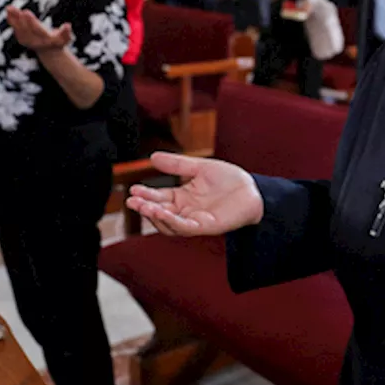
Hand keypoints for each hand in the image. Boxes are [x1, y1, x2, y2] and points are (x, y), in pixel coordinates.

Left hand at [5, 6, 71, 50]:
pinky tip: (9, 10)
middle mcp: (34, 41)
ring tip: (9, 8)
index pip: (36, 29)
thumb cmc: (58, 41)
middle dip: (20, 19)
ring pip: (18, 28)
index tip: (26, 12)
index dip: (31, 21)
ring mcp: (27, 40)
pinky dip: (11, 20)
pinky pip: (15, 28)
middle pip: (25, 28)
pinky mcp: (21, 38)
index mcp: (45, 40)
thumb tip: (68, 25)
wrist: (49, 51)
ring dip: (14, 18)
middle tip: (14, 9)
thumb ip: (66, 32)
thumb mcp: (65, 38)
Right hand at [125, 152, 263, 235]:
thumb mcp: (199, 167)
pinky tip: (163, 212)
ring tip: (144, 206)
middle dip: (144, 207)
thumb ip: (176, 164)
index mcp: (182, 197)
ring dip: (155, 216)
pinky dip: (173, 221)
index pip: (159, 198)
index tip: (133, 190)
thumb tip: (152, 158)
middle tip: (132, 201)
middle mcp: (186, 210)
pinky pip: (185, 227)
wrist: (253, 189)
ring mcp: (195, 220)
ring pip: (169, 223)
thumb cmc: (229, 179)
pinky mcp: (206, 226)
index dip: (145, 195)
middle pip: (160, 212)